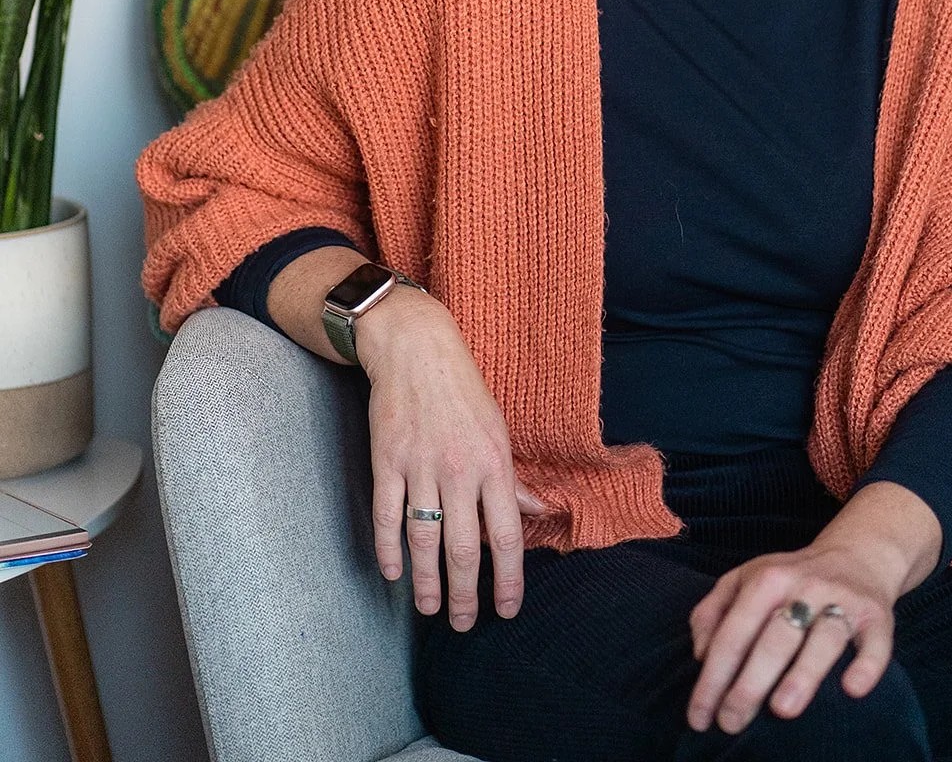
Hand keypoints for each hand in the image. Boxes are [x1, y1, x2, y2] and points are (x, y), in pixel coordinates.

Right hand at [356, 285, 544, 630]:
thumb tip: (541, 512)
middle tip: (463, 624)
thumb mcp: (499, 430)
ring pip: (423, 539)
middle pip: (462, 548)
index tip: (506, 609)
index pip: (505, 536)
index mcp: (494, 463)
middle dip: (463, 594)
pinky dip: (388, 549)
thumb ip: (514, 480)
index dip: (507, 579)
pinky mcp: (387, 460)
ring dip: (426, 582)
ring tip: (428, 609)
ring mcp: (420, 466)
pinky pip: (387, 515)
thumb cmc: (464, 391)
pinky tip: (394, 572)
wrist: (417, 350)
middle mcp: (459, 469)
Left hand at [686, 540, 897, 734]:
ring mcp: (842, 600)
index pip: (733, 632)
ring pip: (823, 638)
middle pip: (774, 638)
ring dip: (803, 673)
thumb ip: (713, 612)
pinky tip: (851, 689)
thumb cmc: (788, 580)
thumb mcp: (744, 581)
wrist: (856, 556)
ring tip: (782, 710)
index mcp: (766, 578)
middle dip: (749, 684)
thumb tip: (700, 654)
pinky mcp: (877, 615)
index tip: (698, 715)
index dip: (713, 676)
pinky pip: (876, 643)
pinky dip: (866, 665)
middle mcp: (804, 586)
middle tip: (730, 723)